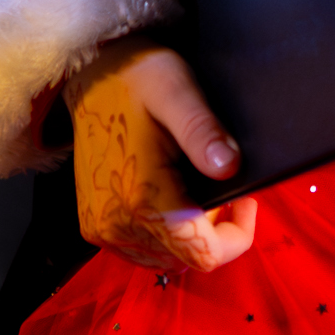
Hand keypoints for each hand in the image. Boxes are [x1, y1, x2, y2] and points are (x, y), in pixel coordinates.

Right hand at [63, 36, 257, 272]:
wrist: (88, 75)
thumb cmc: (136, 76)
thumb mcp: (176, 90)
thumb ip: (202, 130)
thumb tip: (229, 166)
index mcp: (141, 197)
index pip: (205, 254)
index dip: (238, 235)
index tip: (245, 199)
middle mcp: (117, 223)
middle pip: (188, 260)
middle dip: (215, 232)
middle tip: (222, 188)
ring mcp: (102, 228)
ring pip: (166, 259)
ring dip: (189, 235)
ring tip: (196, 190)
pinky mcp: (94, 224)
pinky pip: (141, 251)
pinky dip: (164, 235)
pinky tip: (170, 198)